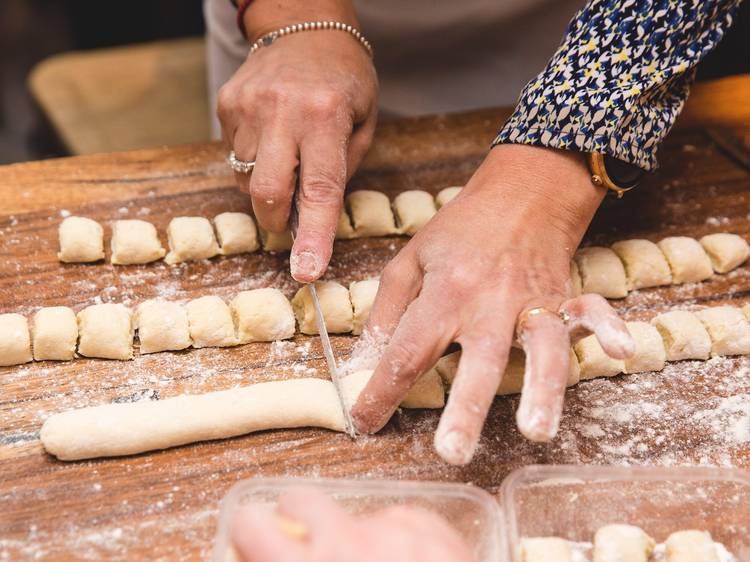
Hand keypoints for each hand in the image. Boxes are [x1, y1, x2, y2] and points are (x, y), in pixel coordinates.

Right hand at [217, 30, 377, 281]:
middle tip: (289, 220)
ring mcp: (249, 107)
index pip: (319, 190)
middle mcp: (283, 112)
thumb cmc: (345, 80)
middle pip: (266, 193)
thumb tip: (314, 216)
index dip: (313, 236)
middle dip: (277, 220)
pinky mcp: (227, 104)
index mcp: (326, 117)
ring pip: (246, 179)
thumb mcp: (364, 121)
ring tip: (288, 156)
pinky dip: (253, 161)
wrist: (306, 27)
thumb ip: (342, 168)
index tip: (307, 271)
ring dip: (267, 186)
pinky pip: (234, 155)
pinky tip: (271, 136)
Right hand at [231, 488, 476, 561]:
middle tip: (311, 548)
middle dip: (298, 522)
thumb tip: (258, 561)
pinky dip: (400, 541)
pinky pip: (402, 520)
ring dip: (357, 540)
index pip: (251, 526)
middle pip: (301, 501)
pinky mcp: (433, 531)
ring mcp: (396, 533)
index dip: (249, 534)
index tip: (255, 541)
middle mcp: (348, 545)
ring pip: (357, 516)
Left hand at [350, 144, 634, 464]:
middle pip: (477, 362)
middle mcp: (489, 303)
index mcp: (444, 294)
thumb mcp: (409, 260)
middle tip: (452, 452)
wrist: (518, 193)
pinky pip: (590, 312)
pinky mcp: (563, 297)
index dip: (383, 391)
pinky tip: (622, 351)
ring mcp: (532, 301)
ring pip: (541, 348)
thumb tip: (371, 359)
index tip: (365, 422)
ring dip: (542, 389)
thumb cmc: (458, 231)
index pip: (408, 351)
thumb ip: (388, 311)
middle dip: (466, 409)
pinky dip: (606, 329)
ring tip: (537, 430)